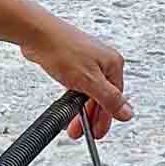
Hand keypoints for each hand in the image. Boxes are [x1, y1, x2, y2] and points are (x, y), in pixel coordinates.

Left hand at [19, 14, 131, 139]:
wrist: (37, 33)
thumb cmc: (62, 49)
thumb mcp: (89, 80)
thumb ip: (109, 99)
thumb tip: (127, 112)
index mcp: (112, 64)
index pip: (114, 98)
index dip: (105, 118)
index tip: (97, 132)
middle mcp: (102, 61)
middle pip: (102, 96)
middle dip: (91, 117)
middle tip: (82, 132)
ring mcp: (87, 61)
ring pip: (89, 92)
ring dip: (81, 109)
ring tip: (72, 124)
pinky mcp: (72, 61)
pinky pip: (77, 84)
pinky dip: (73, 97)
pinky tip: (68, 105)